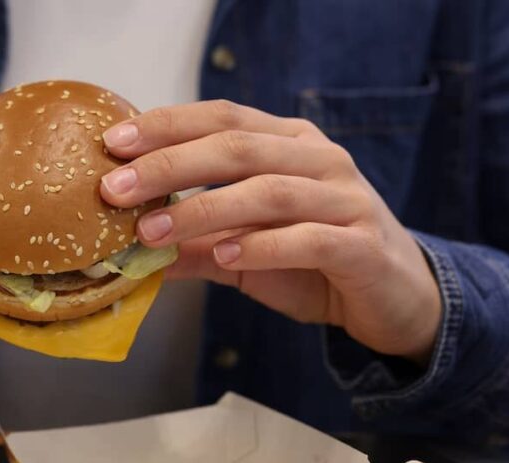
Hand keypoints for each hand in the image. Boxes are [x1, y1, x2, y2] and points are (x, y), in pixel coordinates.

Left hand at [100, 100, 440, 363]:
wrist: (396, 298)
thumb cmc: (312, 262)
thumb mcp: (241, 251)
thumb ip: (191, 244)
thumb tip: (126, 250)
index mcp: (288, 143)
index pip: (222, 117)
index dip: (166, 125)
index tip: (113, 144)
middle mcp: (319, 159)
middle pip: (238, 147)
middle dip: (170, 164)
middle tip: (116, 189)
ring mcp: (346, 199)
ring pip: (268, 191)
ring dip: (203, 210)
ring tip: (153, 232)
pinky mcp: (363, 245)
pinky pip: (308, 238)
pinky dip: (262, 246)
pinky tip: (223, 256)